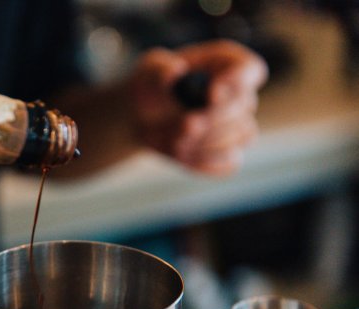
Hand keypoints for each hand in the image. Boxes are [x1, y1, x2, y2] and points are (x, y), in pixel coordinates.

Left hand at [130, 39, 267, 174]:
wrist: (140, 119)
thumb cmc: (149, 87)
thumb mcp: (147, 70)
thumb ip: (159, 68)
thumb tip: (175, 70)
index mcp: (225, 63)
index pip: (250, 69)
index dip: (239, 82)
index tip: (212, 94)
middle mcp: (238, 93)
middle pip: (247, 108)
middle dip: (214, 118)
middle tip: (185, 123)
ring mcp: (237, 125)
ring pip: (242, 137)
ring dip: (207, 141)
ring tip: (175, 138)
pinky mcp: (228, 153)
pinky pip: (230, 162)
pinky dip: (206, 160)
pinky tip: (182, 153)